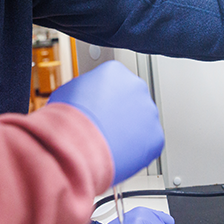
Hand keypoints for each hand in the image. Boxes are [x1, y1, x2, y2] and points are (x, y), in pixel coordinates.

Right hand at [48, 61, 163, 184]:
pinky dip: (136, 150)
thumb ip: (85, 90)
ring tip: (110, 142)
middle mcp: (137, 86)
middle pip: (132, 99)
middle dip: (121, 112)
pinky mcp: (156, 136)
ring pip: (142, 121)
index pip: (115, 81)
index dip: (105, 97)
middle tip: (106, 126)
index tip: (100, 107)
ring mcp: (149, 112)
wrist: (76, 146)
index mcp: (115, 71)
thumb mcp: (68, 91)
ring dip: (130, 131)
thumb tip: (85, 97)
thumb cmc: (69, 120)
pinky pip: (148, 143)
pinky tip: (119, 152)